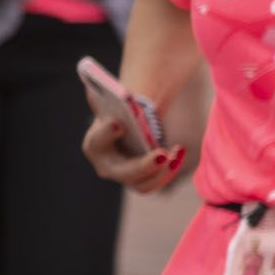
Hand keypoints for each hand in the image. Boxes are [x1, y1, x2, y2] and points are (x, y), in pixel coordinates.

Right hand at [77, 72, 180, 189]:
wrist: (134, 124)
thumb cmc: (123, 111)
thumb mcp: (118, 102)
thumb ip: (112, 96)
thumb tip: (104, 90)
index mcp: (95, 143)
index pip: (97, 141)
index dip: (106, 133)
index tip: (119, 123)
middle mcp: (106, 165)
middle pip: (122, 172)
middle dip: (142, 165)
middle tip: (161, 154)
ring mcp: (125, 177)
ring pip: (142, 185)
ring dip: (161, 172)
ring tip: (174, 154)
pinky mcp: (142, 181)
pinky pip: (156, 182)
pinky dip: (170, 169)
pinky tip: (179, 151)